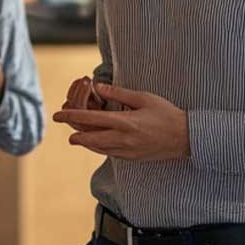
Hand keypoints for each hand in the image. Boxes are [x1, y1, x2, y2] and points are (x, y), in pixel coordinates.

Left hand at [52, 83, 189, 160]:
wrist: (187, 138)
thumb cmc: (166, 114)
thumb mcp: (143, 97)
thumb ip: (118, 93)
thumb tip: (97, 86)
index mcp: (124, 122)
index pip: (90, 118)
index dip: (71, 116)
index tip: (57, 114)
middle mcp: (123, 139)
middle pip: (89, 138)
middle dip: (75, 134)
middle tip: (65, 132)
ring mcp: (127, 151)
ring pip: (98, 148)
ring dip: (86, 142)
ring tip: (76, 138)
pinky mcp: (132, 158)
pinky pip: (109, 153)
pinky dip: (99, 148)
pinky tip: (96, 144)